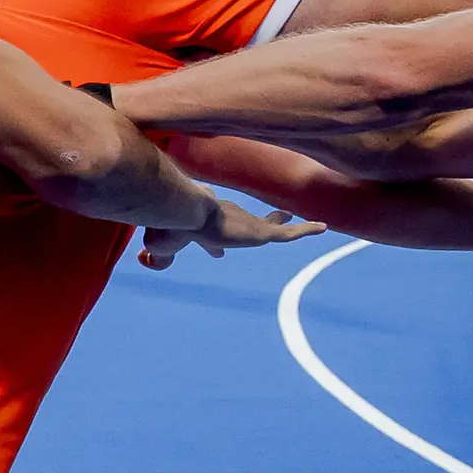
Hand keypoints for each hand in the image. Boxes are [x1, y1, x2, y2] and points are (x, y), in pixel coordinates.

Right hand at [139, 199, 323, 268]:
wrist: (186, 213)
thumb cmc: (173, 227)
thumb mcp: (163, 246)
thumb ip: (159, 255)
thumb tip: (148, 259)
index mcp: (212, 226)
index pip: (218, 234)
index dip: (220, 243)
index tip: (218, 251)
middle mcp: (233, 221)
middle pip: (255, 222)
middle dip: (269, 221)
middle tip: (281, 215)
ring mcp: (248, 225)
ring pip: (276, 227)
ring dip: (292, 225)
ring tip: (314, 225)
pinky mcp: (260, 233)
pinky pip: (290, 234)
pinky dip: (306, 230)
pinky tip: (324, 228)